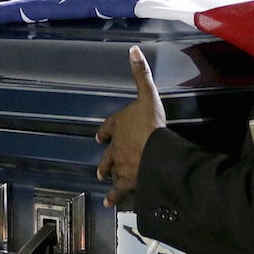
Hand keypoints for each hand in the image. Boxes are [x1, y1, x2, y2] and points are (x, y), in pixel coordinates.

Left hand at [94, 47, 165, 207]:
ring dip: (110, 176)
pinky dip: (115, 197)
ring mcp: (121, 167)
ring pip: (113, 173)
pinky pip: (120, 191)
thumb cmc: (150, 123)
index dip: (104, 131)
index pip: (107, 128)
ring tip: (105, 181)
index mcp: (118, 127)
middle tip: (100, 167)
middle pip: (108, 155)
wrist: (155, 150)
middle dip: (105, 160)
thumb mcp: (147, 94)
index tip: (99, 136)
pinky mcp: (129, 182)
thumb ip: (140, 74)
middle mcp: (116, 148)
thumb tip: (133, 49)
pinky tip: (109, 203)